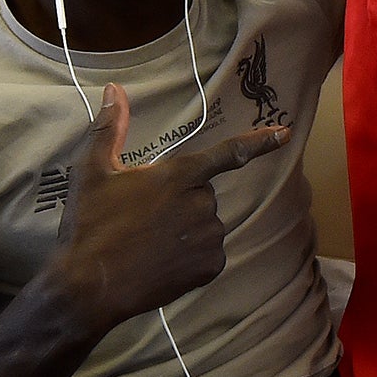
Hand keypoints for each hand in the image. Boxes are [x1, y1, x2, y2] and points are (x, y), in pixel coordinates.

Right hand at [52, 84, 290, 331]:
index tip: (285, 133)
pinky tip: (160, 262)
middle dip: (179, 200)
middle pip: (202, 194)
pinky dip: (189, 256)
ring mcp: (209, 238)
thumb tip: (113, 89)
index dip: (258, 142)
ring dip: (184, 229)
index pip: (227, 153)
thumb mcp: (92, 171)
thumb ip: (109, 127)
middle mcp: (202, 204)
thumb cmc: (91, 225)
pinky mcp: (210, 267)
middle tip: (141, 218)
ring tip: (147, 243)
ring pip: (205, 224)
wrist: (91, 287)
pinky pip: (208, 254)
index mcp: (178, 176)